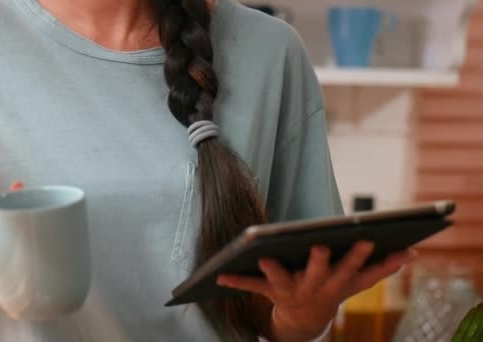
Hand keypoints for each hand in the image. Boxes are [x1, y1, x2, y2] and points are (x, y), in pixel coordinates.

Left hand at [217, 241, 415, 340]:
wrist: (305, 321)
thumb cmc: (332, 290)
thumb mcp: (357, 283)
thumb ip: (382, 268)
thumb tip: (412, 254)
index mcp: (338, 283)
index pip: (352, 269)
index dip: (359, 256)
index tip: (365, 239)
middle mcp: (315, 288)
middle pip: (319, 273)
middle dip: (321, 262)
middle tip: (320, 246)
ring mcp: (291, 291)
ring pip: (283, 280)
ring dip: (274, 269)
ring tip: (263, 257)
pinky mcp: (270, 292)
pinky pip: (251, 286)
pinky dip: (235, 280)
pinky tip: (218, 274)